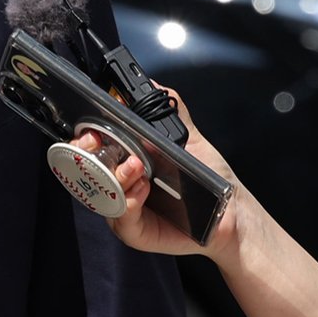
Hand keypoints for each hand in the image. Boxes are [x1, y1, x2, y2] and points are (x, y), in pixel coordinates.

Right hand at [77, 87, 239, 259]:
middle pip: (86, 172)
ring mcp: (123, 211)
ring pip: (102, 195)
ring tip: (135, 165)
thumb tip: (154, 85)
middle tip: (98, 144)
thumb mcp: (190, 139)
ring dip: (114, 176)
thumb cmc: (210, 179)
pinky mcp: (134, 232)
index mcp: (123, 164)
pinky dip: (128, 200)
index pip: (91, 151)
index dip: (84, 139)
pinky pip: (121, 218)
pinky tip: (143, 188)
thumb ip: (172, 113)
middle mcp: (118, 188)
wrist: (233, 213)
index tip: (91, 129)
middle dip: (87, 156)